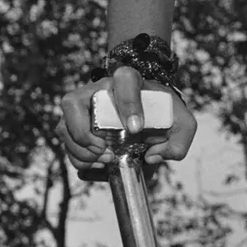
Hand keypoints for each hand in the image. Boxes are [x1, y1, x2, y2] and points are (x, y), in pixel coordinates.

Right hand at [56, 66, 197, 174]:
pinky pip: (66, 144)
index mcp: (129, 80)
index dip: (128, 103)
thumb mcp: (182, 124)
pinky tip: (97, 167)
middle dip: (85, 133)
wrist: (150, 117)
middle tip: (107, 151)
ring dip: (80, 150)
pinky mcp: (75, 127)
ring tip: (104, 161)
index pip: (125, 79)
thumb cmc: (163, 116)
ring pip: (64, 127)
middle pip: (74, 103)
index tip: (137, 128)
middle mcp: (99, 89)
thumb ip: (180, 139)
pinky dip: (79, 159)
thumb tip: (152, 156)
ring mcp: (82, 107)